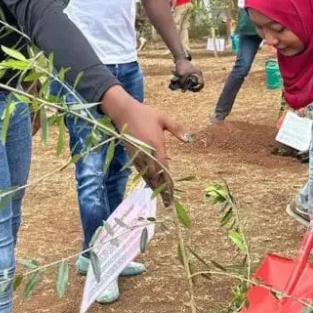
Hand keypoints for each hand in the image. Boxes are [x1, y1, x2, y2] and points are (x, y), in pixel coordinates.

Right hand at [100, 86, 189, 203]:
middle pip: (155, 174)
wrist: (123, 112)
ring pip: (146, 174)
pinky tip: (151, 184)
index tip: (172, 190)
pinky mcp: (132, 155)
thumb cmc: (144, 114)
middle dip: (161, 187)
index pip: (164, 166)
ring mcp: (138, 155)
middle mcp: (147, 152)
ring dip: (154, 186)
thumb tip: (189, 140)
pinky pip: (140, 170)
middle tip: (169, 200)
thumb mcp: (163, 118)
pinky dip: (146, 179)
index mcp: (156, 144)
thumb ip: (177, 129)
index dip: (168, 179)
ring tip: (161, 197)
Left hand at [173, 57, 204, 91]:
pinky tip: (182, 82)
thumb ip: (183, 83)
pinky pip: (191, 81)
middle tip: (187, 88)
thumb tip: (183, 92)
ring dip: (189, 85)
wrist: (180, 59)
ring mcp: (195, 74)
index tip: (191, 90)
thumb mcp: (182, 75)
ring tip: (184, 85)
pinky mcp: (191, 74)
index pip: (201, 84)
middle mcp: (198, 74)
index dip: (197, 88)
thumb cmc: (182, 66)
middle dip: (192, 87)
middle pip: (197, 84)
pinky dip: (187, 82)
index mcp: (198, 74)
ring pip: (193, 83)